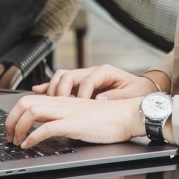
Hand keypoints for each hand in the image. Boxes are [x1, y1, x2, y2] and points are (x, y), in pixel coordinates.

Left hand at [5, 94, 143, 148]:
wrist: (127, 115)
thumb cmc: (108, 118)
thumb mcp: (80, 116)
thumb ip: (64, 120)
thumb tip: (49, 132)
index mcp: (62, 101)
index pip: (29, 99)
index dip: (15, 114)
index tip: (12, 129)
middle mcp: (62, 103)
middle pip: (24, 102)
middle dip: (11, 120)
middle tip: (9, 136)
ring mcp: (68, 112)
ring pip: (31, 111)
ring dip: (18, 127)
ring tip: (17, 141)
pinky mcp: (75, 124)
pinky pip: (47, 127)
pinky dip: (33, 137)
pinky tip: (29, 145)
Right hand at [31, 65, 155, 99]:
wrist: (140, 88)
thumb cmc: (137, 90)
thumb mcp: (131, 94)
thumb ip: (116, 96)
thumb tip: (99, 99)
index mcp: (104, 72)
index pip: (88, 81)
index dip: (82, 94)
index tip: (80, 106)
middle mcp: (91, 72)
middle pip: (69, 75)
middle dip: (61, 90)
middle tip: (60, 105)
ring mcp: (84, 77)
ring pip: (62, 77)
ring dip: (54, 89)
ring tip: (49, 102)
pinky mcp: (80, 84)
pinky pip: (61, 83)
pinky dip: (49, 87)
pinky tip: (38, 91)